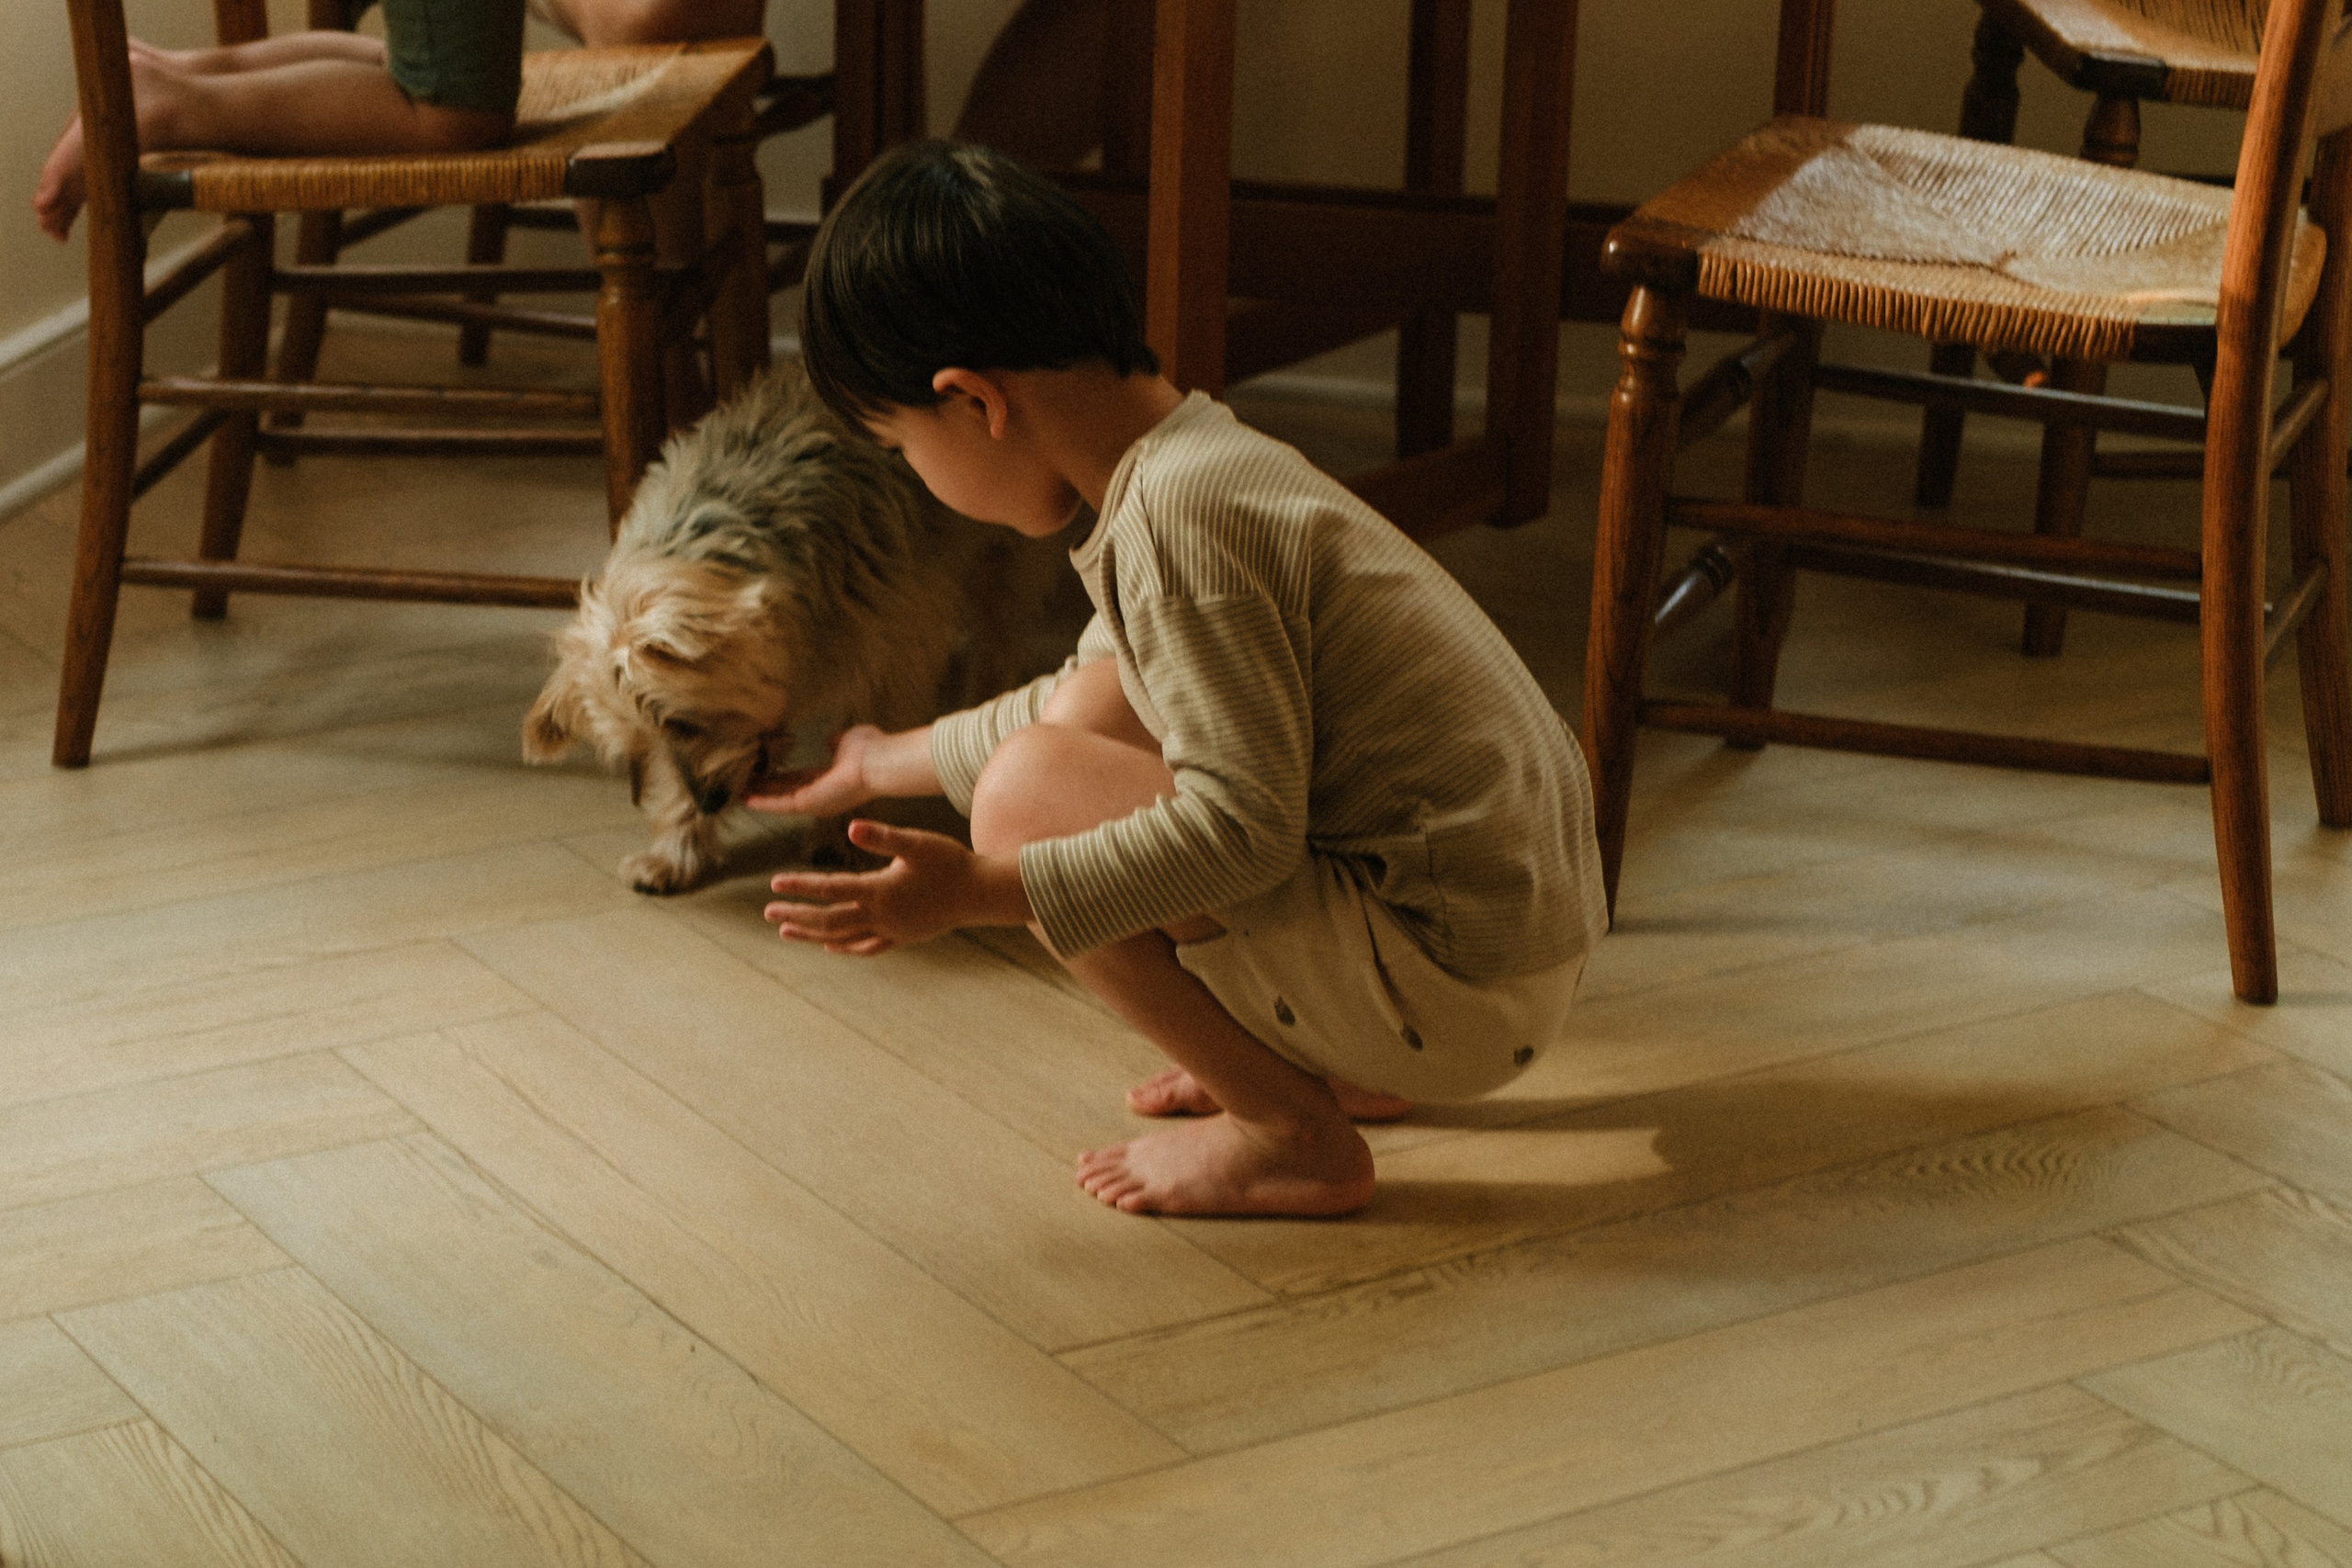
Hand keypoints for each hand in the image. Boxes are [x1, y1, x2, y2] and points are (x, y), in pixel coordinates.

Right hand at [745, 725, 882, 816]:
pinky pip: (782, 804)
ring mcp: (815, 801)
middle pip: (784, 792)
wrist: (881, 762)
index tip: (760, 773)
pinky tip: (746, 798)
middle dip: (763, 789)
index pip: (797, 780)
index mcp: (828, 778)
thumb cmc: (871, 750)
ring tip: (735, 792)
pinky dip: (764, 802)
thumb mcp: (848, 741)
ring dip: (758, 796)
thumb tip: (830, 739)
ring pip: (779, 800)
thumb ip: (836, 742)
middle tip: (740, 784)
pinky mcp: (811, 803)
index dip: (778, 778)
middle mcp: (820, 794)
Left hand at [765, 820, 1026, 954]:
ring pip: (842, 938)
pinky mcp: (903, 937)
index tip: (774, 884)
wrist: (982, 894)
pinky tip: (830, 948)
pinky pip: (866, 947)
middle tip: (768, 912)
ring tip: (785, 932)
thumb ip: (883, 837)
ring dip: (812, 935)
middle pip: (829, 921)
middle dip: (797, 916)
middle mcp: (881, 916)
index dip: (801, 887)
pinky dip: (845, 948)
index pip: (831, 890)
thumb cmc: (951, 862)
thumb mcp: (917, 842)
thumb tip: (850, 829)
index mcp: (880, 891)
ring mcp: (891, 931)